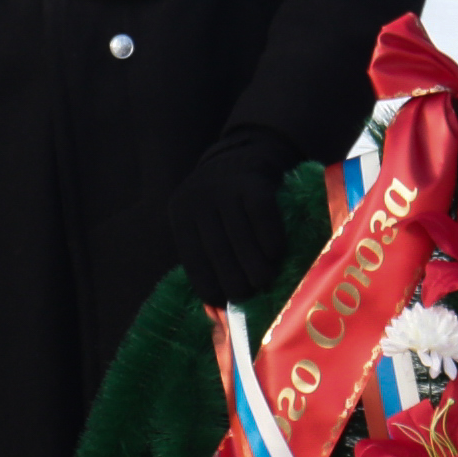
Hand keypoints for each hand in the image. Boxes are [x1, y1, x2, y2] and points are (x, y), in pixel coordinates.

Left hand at [166, 125, 298, 305]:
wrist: (244, 154)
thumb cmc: (223, 201)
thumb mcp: (203, 219)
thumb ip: (208, 250)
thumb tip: (220, 303)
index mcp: (181, 213)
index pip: (192, 257)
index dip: (207, 284)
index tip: (222, 303)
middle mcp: (199, 200)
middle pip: (217, 249)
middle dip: (233, 279)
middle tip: (247, 295)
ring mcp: (226, 189)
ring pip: (240, 236)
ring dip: (254, 265)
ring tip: (263, 281)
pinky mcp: (253, 183)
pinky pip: (262, 218)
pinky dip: (270, 239)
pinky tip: (276, 254)